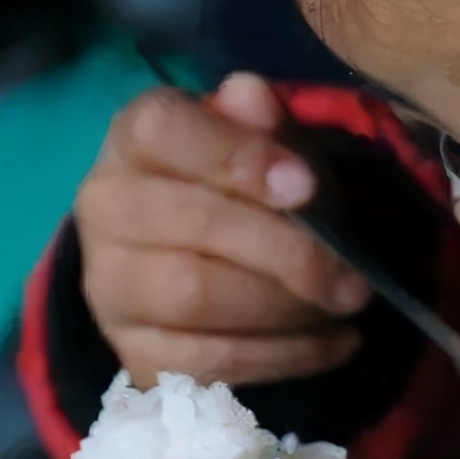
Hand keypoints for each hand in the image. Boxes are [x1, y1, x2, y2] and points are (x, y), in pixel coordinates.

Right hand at [75, 73, 371, 388]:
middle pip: (193, 227)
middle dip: (288, 253)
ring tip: (344, 305)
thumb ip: (263, 122)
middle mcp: (106, 207)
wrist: (191, 256)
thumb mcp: (265, 144)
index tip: (306, 186)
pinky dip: (283, 357)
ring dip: (288, 308)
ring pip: (196, 298)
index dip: (238, 157)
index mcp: (135, 138)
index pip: (164, 132)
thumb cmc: (240, 187)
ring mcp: (111, 286)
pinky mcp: (131, 350)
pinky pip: (208, 361)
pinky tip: (332, 344)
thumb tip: (252, 97)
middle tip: (353, 276)